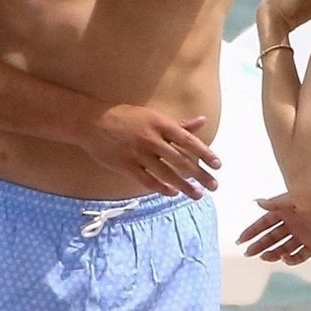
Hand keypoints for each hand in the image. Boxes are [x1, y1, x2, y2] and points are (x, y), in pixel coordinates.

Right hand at [82, 105, 220, 198]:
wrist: (92, 122)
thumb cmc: (126, 117)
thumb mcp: (153, 116)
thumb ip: (178, 124)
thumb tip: (201, 121)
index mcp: (160, 124)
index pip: (188, 140)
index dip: (204, 153)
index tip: (217, 165)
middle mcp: (151, 139)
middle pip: (181, 161)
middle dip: (200, 175)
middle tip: (214, 186)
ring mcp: (138, 154)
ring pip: (166, 174)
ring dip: (184, 186)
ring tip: (197, 194)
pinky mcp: (126, 165)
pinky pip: (147, 180)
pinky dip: (161, 188)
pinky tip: (172, 192)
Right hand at [236, 185, 310, 263]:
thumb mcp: (297, 197)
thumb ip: (277, 202)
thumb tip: (256, 202)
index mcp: (286, 212)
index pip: (264, 223)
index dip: (252, 231)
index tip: (241, 240)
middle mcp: (292, 224)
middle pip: (271, 237)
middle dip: (259, 245)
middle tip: (248, 253)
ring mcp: (303, 235)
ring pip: (283, 248)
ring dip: (273, 253)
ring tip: (265, 257)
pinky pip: (300, 255)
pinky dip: (292, 259)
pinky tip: (285, 258)